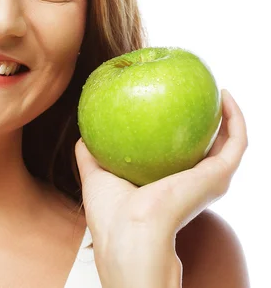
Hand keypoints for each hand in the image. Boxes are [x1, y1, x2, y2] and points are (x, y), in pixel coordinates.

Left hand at [75, 89, 246, 287]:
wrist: (129, 231)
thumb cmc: (110, 214)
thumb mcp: (96, 175)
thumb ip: (90, 155)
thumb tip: (83, 134)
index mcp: (168, 186)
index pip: (180, 156)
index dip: (181, 132)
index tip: (173, 105)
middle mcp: (194, 184)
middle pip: (209, 147)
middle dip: (209, 121)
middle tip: (201, 92)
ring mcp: (210, 180)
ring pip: (231, 143)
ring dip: (229, 115)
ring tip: (218, 89)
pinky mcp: (219, 175)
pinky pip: (237, 140)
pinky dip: (236, 117)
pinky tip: (224, 95)